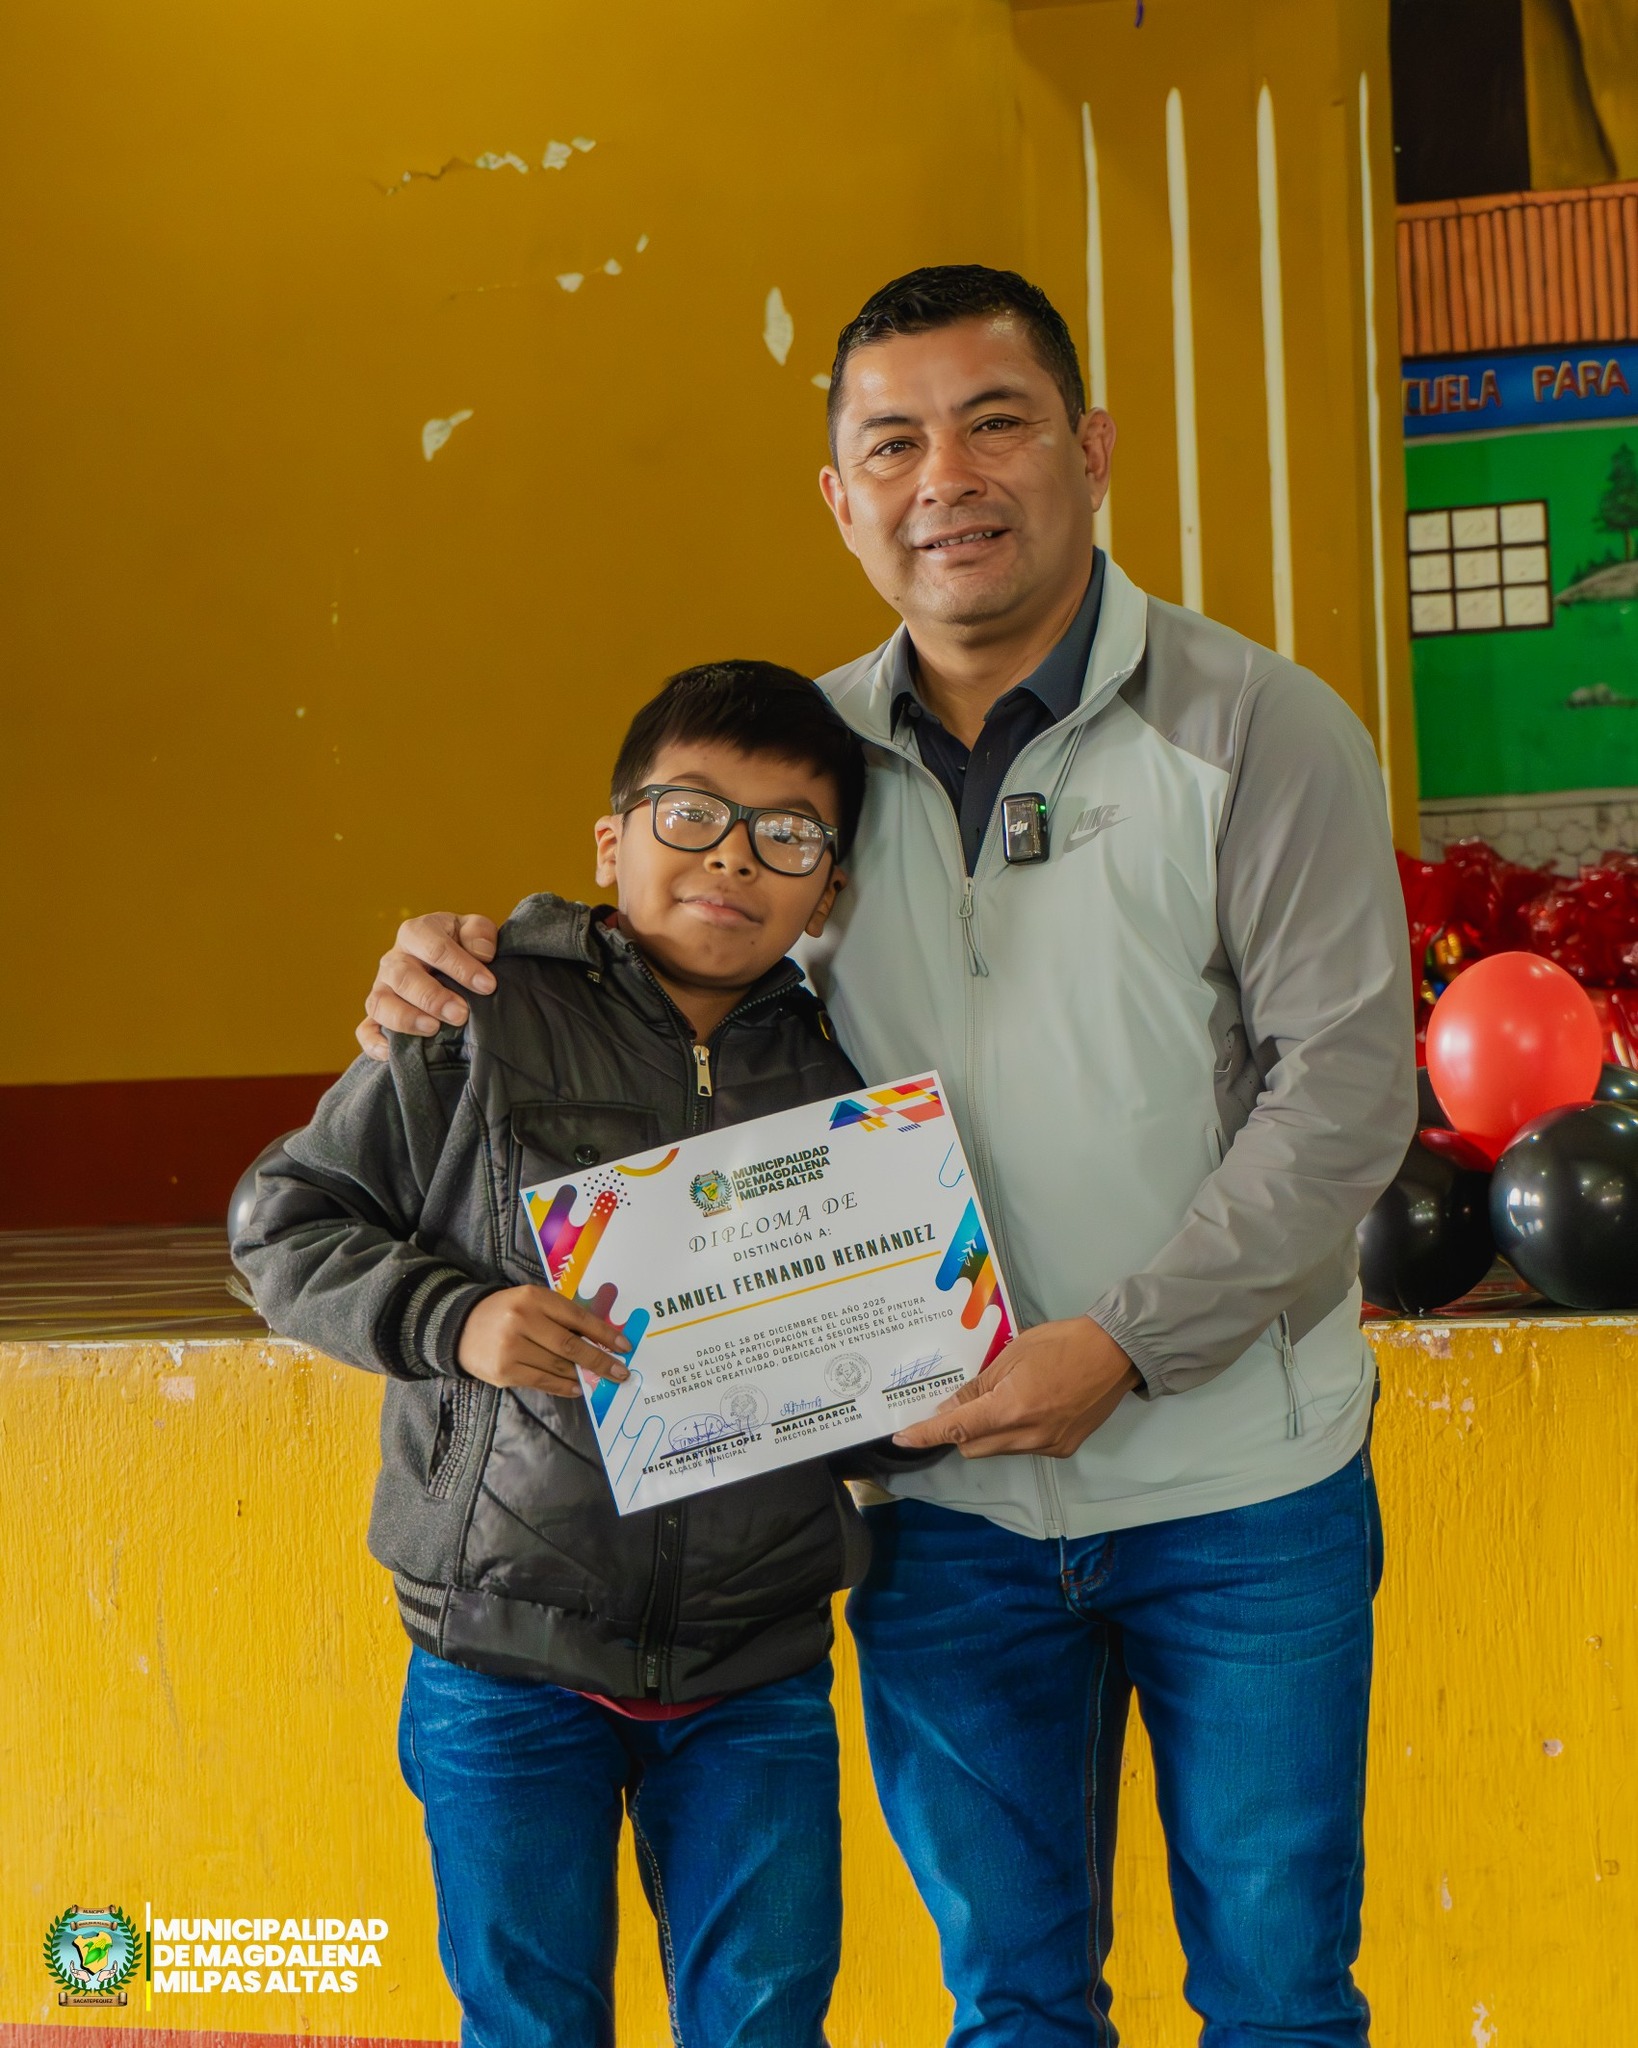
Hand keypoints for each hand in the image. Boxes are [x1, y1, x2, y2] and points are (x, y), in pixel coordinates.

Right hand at [358, 913, 498, 1060]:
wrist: (448, 963)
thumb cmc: (462, 945)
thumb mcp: (474, 930)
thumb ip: (480, 933)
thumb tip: (482, 953)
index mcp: (416, 933)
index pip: (435, 948)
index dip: (462, 967)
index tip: (487, 986)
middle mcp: (394, 960)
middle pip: (403, 976)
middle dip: (432, 997)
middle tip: (461, 1013)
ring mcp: (382, 988)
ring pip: (379, 1003)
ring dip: (405, 1018)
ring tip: (433, 1029)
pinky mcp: (378, 1015)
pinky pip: (366, 1029)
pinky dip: (373, 1042)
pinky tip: (391, 1052)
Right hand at [457, 1285, 631, 1397]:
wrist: (461, 1327)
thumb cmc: (507, 1313)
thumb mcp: (533, 1302)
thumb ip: (561, 1317)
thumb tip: (600, 1341)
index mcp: (534, 1297)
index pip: (577, 1317)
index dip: (604, 1333)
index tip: (624, 1346)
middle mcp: (522, 1320)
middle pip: (570, 1345)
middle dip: (600, 1360)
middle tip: (621, 1372)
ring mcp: (511, 1347)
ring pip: (558, 1366)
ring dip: (583, 1375)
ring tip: (600, 1380)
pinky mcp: (504, 1371)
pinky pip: (542, 1381)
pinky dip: (563, 1386)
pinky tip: (577, 1388)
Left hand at [892, 1316, 1140, 1459]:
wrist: (1117, 1353)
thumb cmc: (1062, 1343)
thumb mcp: (1012, 1355)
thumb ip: (979, 1387)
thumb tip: (951, 1409)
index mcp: (1012, 1408)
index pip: (958, 1428)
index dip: (927, 1434)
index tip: (904, 1438)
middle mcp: (1028, 1436)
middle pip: (974, 1447)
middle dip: (959, 1431)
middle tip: (957, 1405)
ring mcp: (1048, 1446)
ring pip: (998, 1450)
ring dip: (986, 1432)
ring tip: (997, 1401)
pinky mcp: (1063, 1449)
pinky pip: (1022, 1448)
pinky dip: (1012, 1433)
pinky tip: (1025, 1407)